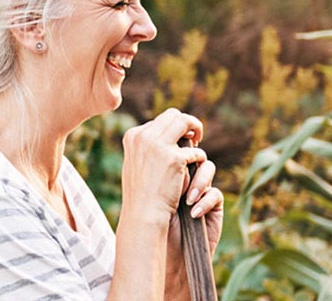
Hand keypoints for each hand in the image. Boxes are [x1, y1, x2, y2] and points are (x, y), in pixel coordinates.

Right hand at [119, 108, 206, 222]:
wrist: (143, 215)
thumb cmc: (140, 195)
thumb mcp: (137, 165)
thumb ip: (146, 149)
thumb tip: (163, 138)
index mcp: (132, 136)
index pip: (159, 121)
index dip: (172, 130)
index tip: (178, 141)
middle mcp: (143, 136)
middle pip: (173, 116)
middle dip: (187, 124)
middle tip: (195, 138)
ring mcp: (159, 145)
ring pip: (186, 122)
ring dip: (196, 131)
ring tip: (198, 146)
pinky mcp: (175, 158)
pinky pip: (196, 152)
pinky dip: (199, 160)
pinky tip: (195, 171)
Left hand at [164, 162, 223, 298]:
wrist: (166, 255)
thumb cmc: (153, 228)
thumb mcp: (151, 197)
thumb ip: (157, 173)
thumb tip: (157, 147)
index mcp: (167, 173)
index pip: (174, 150)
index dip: (174, 149)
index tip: (168, 154)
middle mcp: (184, 179)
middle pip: (192, 154)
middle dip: (187, 160)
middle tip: (180, 169)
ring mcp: (200, 191)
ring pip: (207, 168)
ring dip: (198, 181)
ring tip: (186, 200)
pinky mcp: (213, 206)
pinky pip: (215, 194)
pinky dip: (205, 202)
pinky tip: (193, 213)